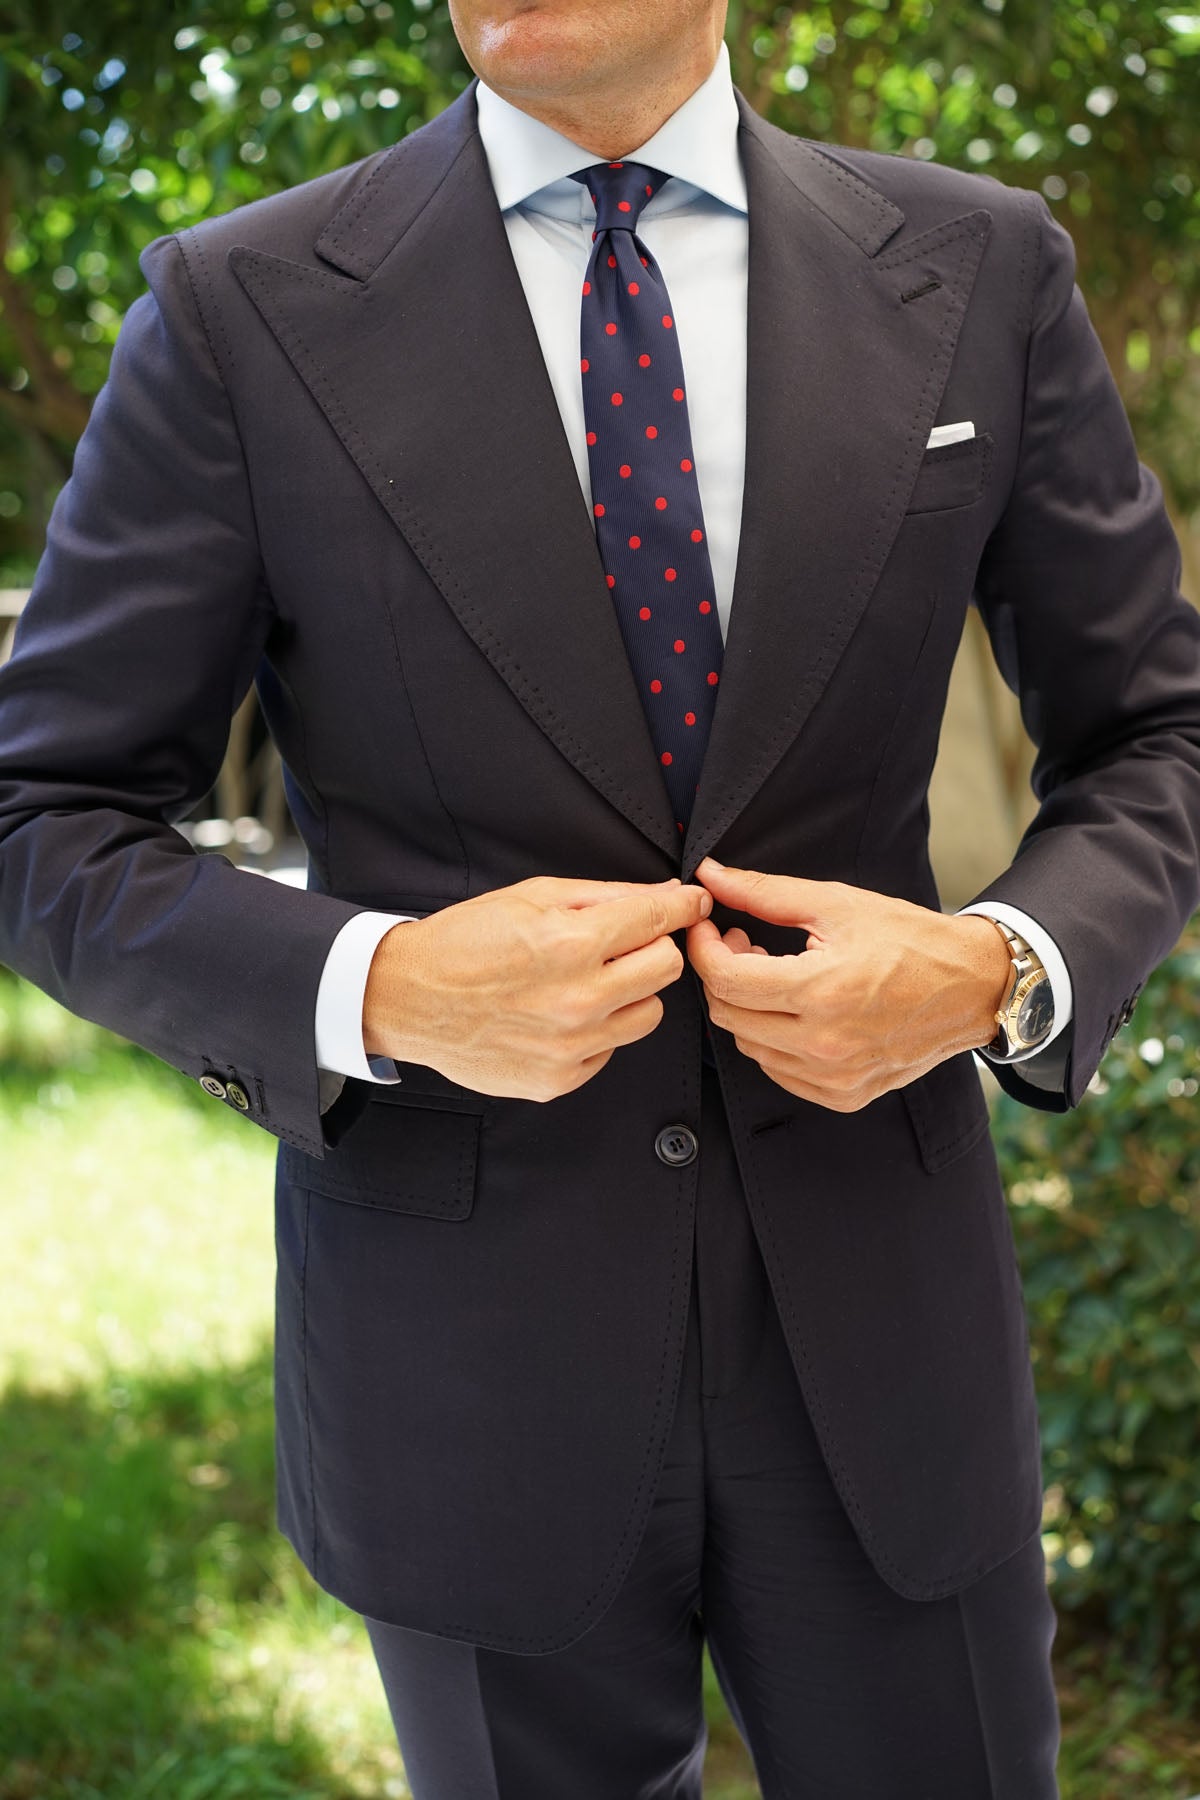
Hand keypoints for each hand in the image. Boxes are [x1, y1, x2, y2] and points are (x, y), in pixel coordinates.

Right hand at [362, 875, 712, 1101]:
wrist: (408, 999)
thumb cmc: (465, 942)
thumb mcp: (533, 898)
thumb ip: (607, 897)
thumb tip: (667, 896)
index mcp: (571, 944)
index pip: (658, 921)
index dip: (683, 907)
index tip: (692, 905)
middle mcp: (577, 999)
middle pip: (667, 969)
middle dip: (652, 949)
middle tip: (623, 944)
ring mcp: (570, 1046)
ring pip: (648, 1015)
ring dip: (630, 994)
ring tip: (588, 982)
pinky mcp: (559, 1079)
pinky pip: (610, 1049)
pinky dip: (596, 1030)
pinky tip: (559, 1015)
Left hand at [687, 858, 1011, 1110]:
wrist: (973, 987)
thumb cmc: (911, 941)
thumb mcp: (838, 904)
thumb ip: (764, 893)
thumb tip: (712, 876)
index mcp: (822, 991)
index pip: (725, 979)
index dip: (704, 947)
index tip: (709, 925)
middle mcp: (826, 1043)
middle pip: (728, 1015)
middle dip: (722, 973)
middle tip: (743, 943)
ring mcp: (835, 1076)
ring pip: (748, 1046)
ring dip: (747, 1008)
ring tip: (774, 973)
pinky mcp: (845, 1095)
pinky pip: (779, 1071)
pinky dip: (773, 1039)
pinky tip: (795, 1009)